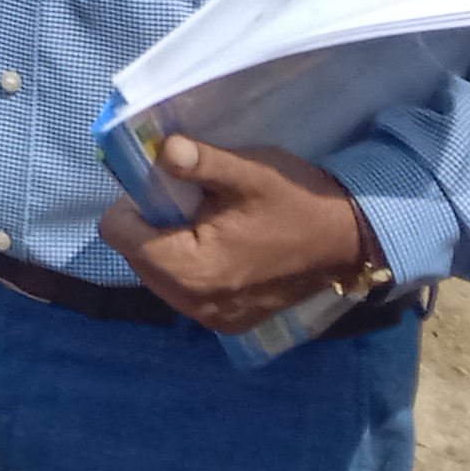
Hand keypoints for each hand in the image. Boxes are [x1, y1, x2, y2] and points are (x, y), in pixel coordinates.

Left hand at [97, 137, 384, 336]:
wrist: (350, 242)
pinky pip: (183, 291)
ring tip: (204, 224)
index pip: (119, 235)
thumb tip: (164, 149)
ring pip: (156, 275)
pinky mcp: (228, 321)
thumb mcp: (249, 173)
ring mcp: (212, 317)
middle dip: (149, 227)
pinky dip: (188, 268)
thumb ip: (201, 162)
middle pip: (135, 256)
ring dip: (167, 247)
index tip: (163, 189)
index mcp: (194, 269)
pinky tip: (218, 247)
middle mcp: (195, 302)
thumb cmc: (297, 202)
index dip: (131, 204)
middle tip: (187, 204)